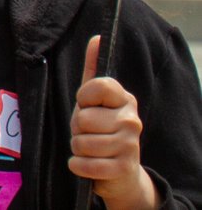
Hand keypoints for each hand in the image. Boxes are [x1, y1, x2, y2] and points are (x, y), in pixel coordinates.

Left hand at [72, 36, 157, 208]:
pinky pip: (85, 164)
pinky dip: (78, 166)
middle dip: (77, 128)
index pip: (94, 86)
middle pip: (82, 118)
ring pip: (81, 142)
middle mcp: (132, 120)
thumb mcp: (93, 99)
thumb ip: (92, 69)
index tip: (87, 105)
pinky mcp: (124, 168)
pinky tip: (88, 164)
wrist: (120, 172)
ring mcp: (131, 145)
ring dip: (78, 148)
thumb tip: (96, 38)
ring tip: (90, 148)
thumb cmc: (100, 129)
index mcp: (124, 98)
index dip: (83, 98)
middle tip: (89, 133)